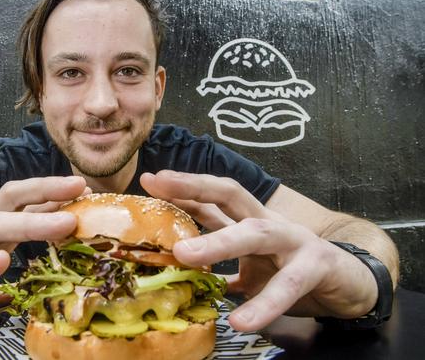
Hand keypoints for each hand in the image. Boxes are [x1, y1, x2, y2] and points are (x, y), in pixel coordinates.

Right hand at [0, 176, 86, 329]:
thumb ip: (7, 281)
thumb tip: (32, 289)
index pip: (23, 206)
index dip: (54, 198)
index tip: (87, 193)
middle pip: (12, 201)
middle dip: (47, 192)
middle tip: (80, 188)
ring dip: (31, 224)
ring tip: (63, 225)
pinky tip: (0, 263)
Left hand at [140, 170, 377, 331]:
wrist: (350, 285)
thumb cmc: (293, 271)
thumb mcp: (249, 264)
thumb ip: (219, 261)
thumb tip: (174, 265)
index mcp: (251, 222)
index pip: (214, 198)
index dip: (183, 188)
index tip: (150, 181)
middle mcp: (269, 223)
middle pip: (231, 194)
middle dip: (194, 186)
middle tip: (159, 184)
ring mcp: (295, 240)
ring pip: (255, 232)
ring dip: (219, 242)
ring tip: (186, 256)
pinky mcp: (317, 265)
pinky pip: (288, 284)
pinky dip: (264, 304)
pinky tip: (241, 318)